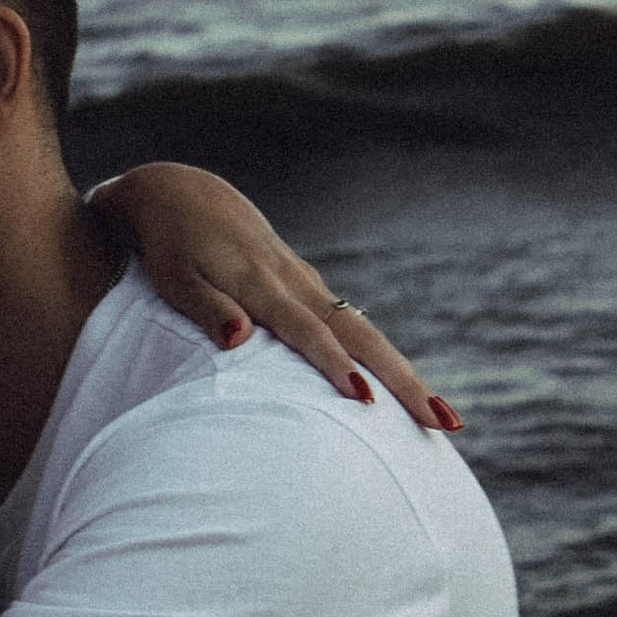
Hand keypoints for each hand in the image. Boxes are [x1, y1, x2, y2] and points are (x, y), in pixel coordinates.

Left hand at [88, 166, 459, 434]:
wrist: (180, 192)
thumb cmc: (171, 245)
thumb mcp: (175, 279)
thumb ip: (208, 310)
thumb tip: (239, 339)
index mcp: (262, 285)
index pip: (308, 332)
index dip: (334, 365)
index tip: (365, 401)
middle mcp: (296, 284)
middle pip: (361, 336)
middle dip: (404, 381)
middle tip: (445, 423)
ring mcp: (306, 284)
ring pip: (366, 332)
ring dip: (404, 374)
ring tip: (441, 417)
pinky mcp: (306, 286)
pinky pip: (352, 325)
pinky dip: (380, 357)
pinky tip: (399, 387)